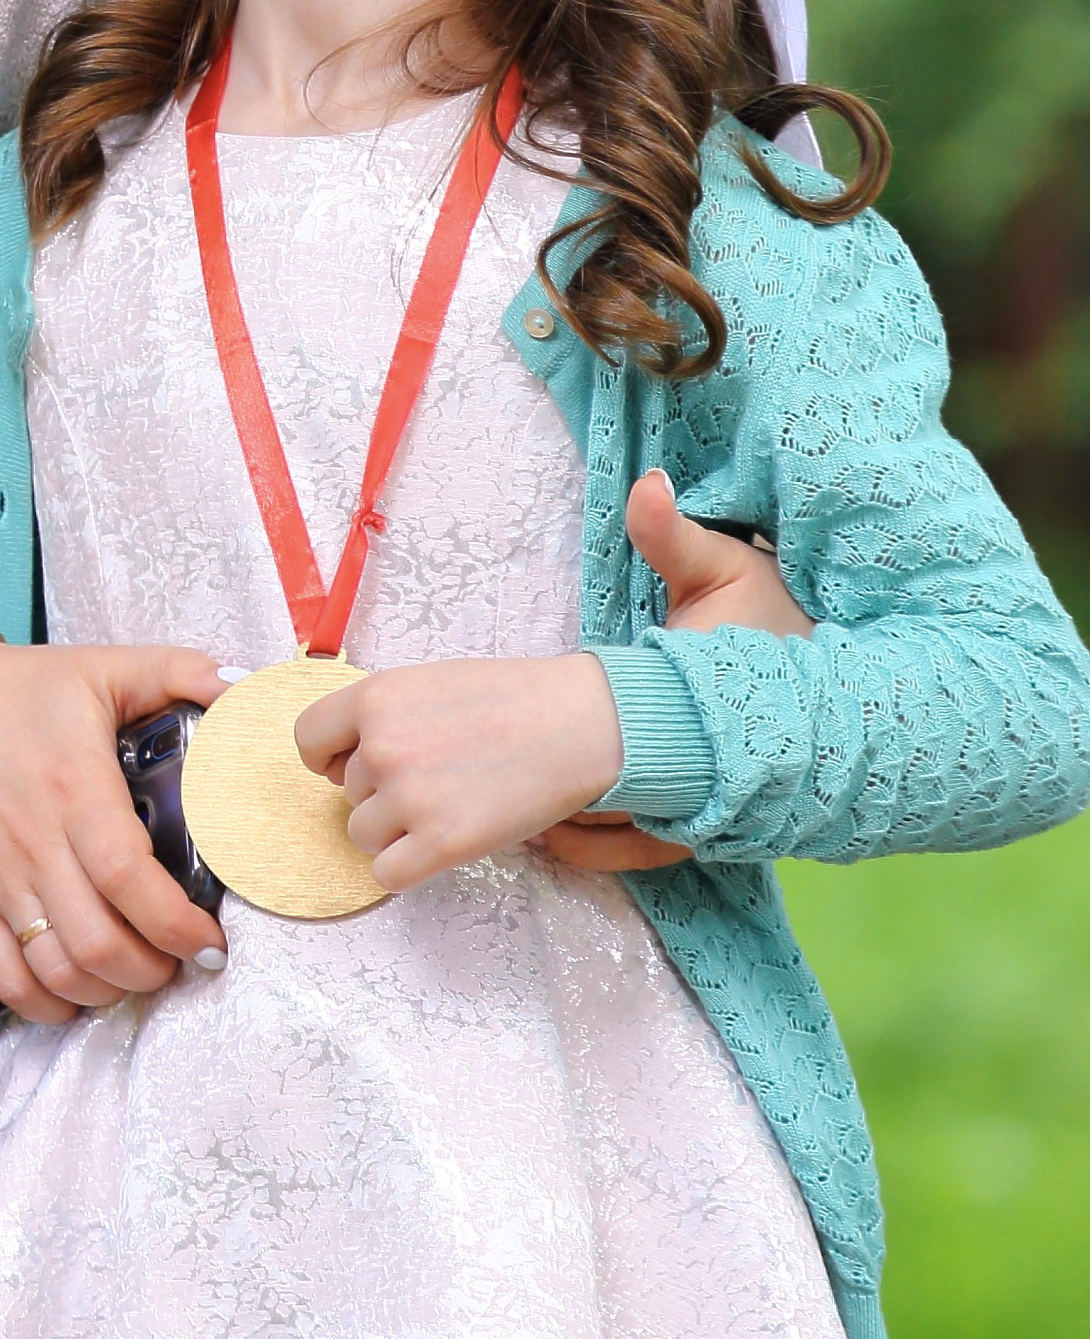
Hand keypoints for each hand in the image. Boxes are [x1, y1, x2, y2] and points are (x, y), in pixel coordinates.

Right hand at [0, 639, 226, 1021]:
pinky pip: (6, 978)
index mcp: (76, 790)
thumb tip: (243, 695)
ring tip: (140, 973)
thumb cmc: (26, 692)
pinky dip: (48, 1005)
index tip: (210, 942)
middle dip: (153, 970)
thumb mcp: (108, 667)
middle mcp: (35, 845)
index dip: (175, 925)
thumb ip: (181, 671)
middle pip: (97, 944)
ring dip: (108, 991)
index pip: (127, 879)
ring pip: (56, 972)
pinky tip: (80, 995)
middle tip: (184, 960)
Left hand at [295, 650, 625, 892]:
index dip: (330, 757)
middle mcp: (382, 747)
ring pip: (362, 835)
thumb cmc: (513, 701)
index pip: (308, 740)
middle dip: (383, 792)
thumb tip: (346, 762)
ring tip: (449, 804)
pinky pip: (387, 874)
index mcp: (375, 698)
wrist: (580, 724)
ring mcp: (409, 797)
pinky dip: (408, 868)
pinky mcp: (441, 843)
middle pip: (347, 793)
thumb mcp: (429, 683)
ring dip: (397, 831)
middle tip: (441, 776)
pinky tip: (442, 844)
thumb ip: (383, 716)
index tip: (355, 764)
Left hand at [540, 470, 805, 873]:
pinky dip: (589, 845)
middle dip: (547, 789)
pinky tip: (548, 828)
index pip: (610, 748)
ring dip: (563, 821)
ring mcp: (701, 810)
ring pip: (612, 837)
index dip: (561, 749)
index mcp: (694, 714)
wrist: (845, 690)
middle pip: (601, 802)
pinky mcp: (701, 830)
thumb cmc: (776, 628)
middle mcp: (699, 775)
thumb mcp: (728, 570)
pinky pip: (632, 855)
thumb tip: (647, 483)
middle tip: (493, 769)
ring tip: (510, 801)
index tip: (522, 730)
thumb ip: (675, 535)